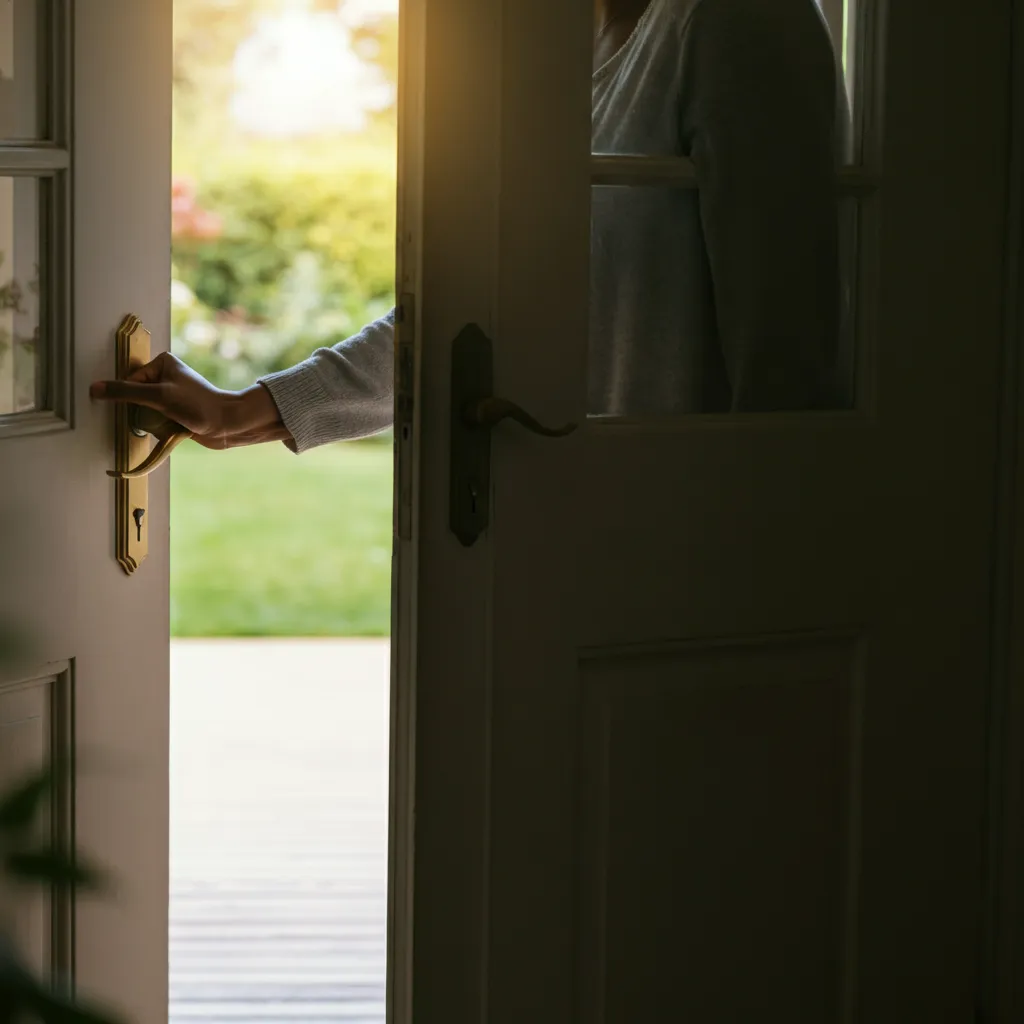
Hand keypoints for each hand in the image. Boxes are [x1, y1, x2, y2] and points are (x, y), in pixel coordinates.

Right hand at [90, 352, 289, 449]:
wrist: (228, 425)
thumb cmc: (199, 405)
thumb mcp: (159, 396)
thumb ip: (125, 392)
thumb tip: (94, 388)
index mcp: (161, 363)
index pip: (130, 382)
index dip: (134, 398)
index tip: (147, 407)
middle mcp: (165, 378)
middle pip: (135, 399)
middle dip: (144, 412)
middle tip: (161, 416)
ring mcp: (170, 397)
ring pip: (144, 413)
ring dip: (152, 423)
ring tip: (171, 423)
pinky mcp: (175, 414)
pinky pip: (155, 423)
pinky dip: (159, 430)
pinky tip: (172, 431)